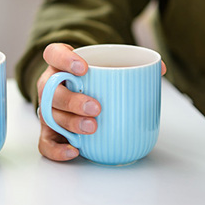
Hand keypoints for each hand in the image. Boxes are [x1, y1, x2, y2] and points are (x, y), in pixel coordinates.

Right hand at [36, 43, 166, 161]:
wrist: (78, 94)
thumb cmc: (92, 80)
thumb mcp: (107, 67)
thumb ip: (129, 65)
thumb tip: (159, 68)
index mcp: (60, 64)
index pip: (53, 54)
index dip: (64, 60)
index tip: (84, 68)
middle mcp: (49, 85)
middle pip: (50, 90)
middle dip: (72, 100)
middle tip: (97, 107)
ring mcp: (47, 108)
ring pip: (49, 115)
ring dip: (71, 123)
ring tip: (93, 127)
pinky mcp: (48, 130)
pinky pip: (45, 142)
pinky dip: (57, 149)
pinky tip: (75, 150)